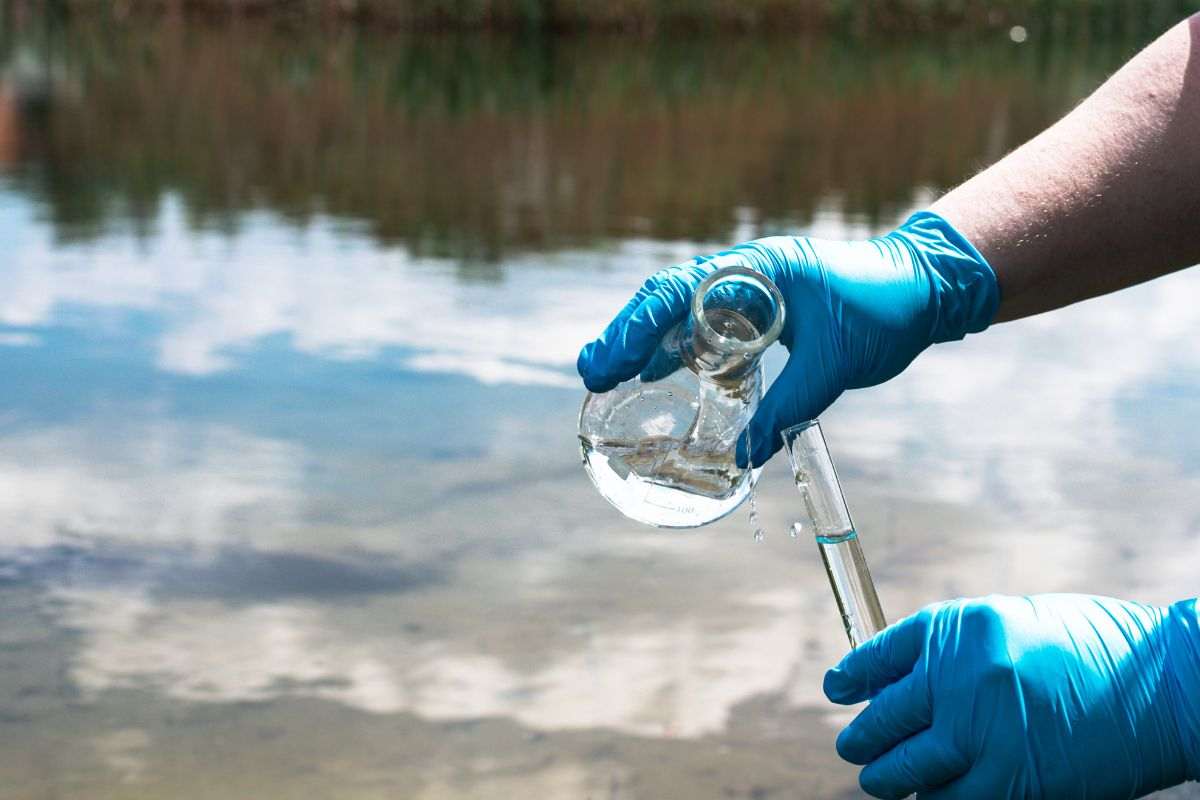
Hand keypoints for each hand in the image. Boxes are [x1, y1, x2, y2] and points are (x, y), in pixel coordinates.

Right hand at [576, 212, 998, 465]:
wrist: (926, 287)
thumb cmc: (885, 313)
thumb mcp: (834, 365)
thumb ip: (787, 408)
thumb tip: (743, 456)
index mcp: (755, 270)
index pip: (676, 292)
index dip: (633, 328)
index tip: (606, 364)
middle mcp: (744, 272)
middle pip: (666, 298)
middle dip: (625, 334)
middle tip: (591, 373)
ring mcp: (750, 286)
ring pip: (681, 309)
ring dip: (645, 339)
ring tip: (609, 373)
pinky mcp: (761, 307)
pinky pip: (707, 322)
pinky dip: (678, 345)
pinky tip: (658, 370)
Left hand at [824, 594, 1199, 798]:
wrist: (1166, 684)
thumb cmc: (1093, 649)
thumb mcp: (1013, 626)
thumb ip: (957, 650)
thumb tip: (900, 679)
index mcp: (961, 628)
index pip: (881, 655)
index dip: (853, 676)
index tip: (837, 690)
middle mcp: (963, 677)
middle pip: (885, 716)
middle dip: (863, 736)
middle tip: (851, 746)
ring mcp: (985, 733)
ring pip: (907, 768)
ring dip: (887, 777)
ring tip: (878, 778)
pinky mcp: (1012, 783)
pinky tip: (930, 795)